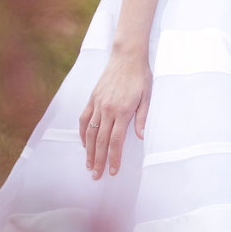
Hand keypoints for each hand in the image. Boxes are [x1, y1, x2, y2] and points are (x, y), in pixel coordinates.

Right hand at [79, 53, 152, 178]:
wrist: (127, 55)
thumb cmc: (140, 75)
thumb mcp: (147, 95)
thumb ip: (142, 117)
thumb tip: (140, 136)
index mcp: (123, 111)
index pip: (116, 141)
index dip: (114, 158)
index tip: (113, 171)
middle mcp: (108, 109)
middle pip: (101, 141)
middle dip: (99, 161)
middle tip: (97, 176)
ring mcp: (98, 104)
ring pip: (90, 133)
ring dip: (89, 152)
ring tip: (89, 165)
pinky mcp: (92, 98)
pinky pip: (84, 119)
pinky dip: (82, 133)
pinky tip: (84, 144)